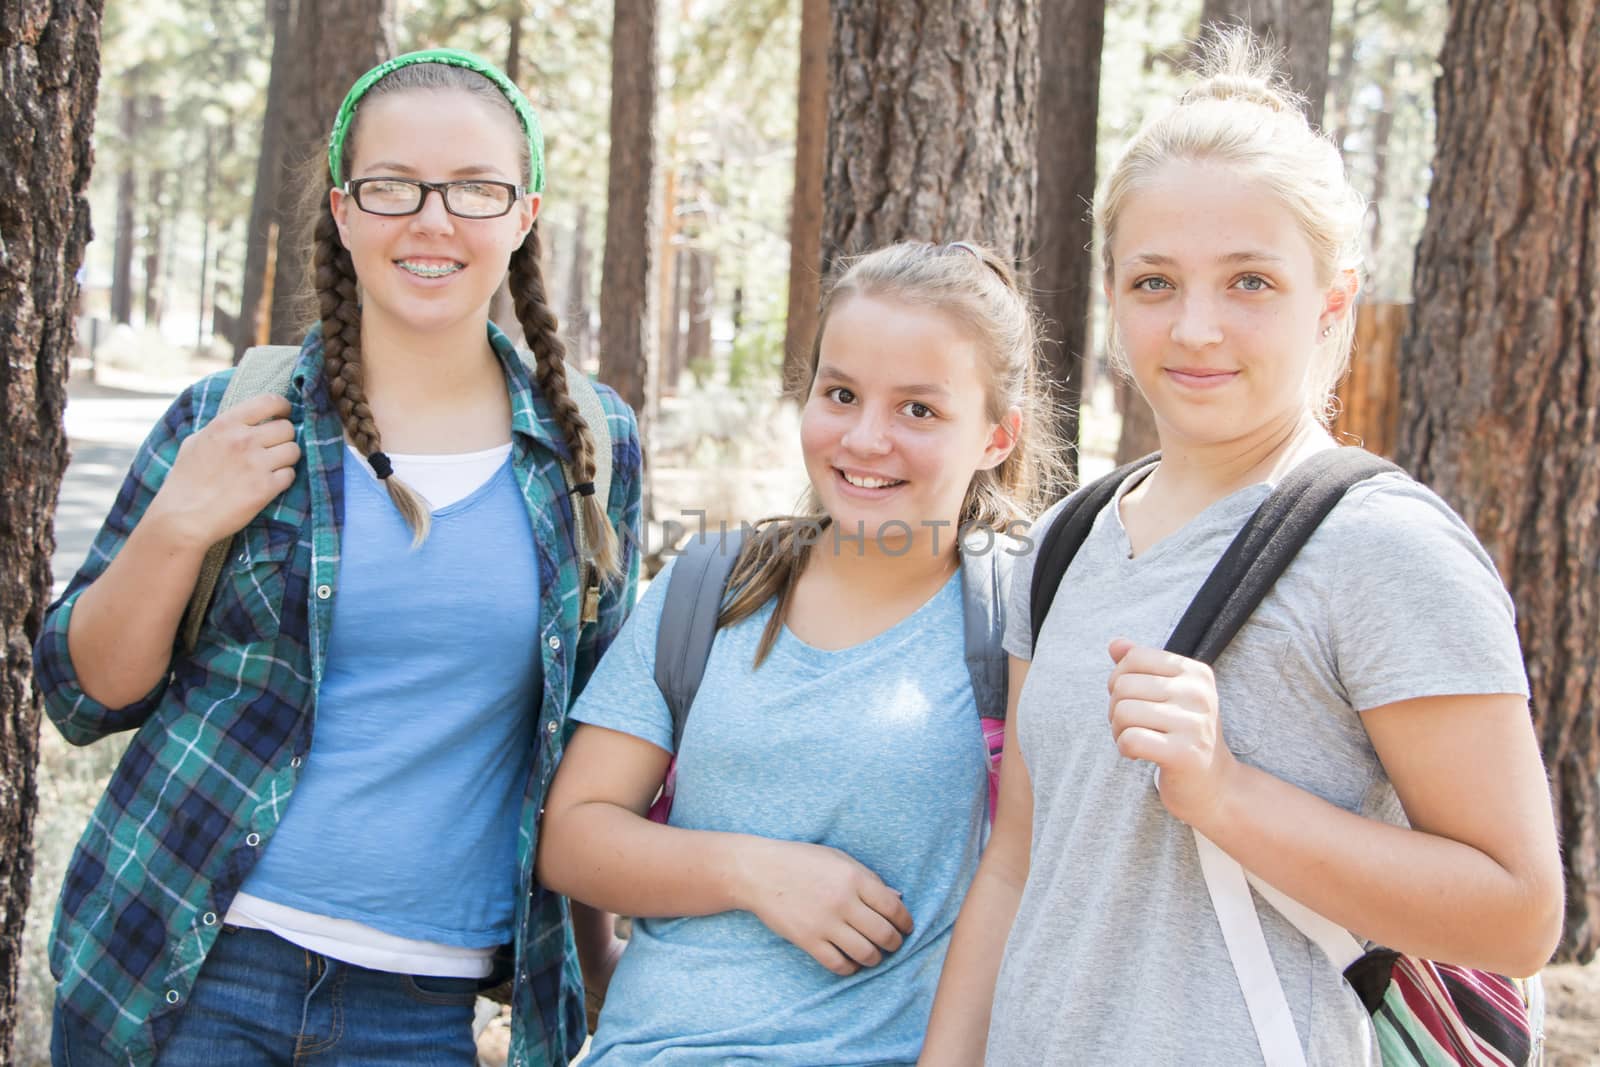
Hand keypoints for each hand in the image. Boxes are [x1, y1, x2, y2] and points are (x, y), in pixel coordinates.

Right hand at [147, 394, 299, 549]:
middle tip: (274, 448)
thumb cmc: (185, 481)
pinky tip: (269, 483)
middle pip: (287, 428)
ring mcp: (256, 464)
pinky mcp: (265, 488)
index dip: (283, 407)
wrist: (182, 518)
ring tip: (272, 466)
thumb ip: (221, 429)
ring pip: (294, 450)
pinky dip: (283, 479)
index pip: (270, 401)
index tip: (284, 414)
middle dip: (284, 438)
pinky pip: (290, 474)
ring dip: (286, 458)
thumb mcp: (195, 442)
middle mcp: (243, 440)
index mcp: (225, 425)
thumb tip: (244, 420)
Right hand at [738, 838, 913, 975]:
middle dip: (894, 943)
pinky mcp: (807, 940)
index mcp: (854, 877)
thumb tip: (898, 898)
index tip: (906, 928)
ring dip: (875, 958)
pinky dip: (851, 968)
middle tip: (893, 944)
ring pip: (865, 953)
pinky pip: (838, 964)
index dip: (905, 922)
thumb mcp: (838, 858)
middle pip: (884, 934)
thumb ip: (869, 878)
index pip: (893, 908)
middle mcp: (843, 901)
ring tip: (873, 954)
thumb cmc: (801, 860)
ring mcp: (824, 923)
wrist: (759, 871)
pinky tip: (851, 962)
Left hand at [1106, 638, 1237, 827]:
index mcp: (1196, 673)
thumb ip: (1141, 665)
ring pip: (1122, 712)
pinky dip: (1125, 748)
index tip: (1133, 701)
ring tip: (1137, 740)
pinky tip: (1140, 754)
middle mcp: (1199, 694)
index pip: (1134, 658)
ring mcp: (1195, 723)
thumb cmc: (1184, 735)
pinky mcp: (1184, 753)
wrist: (1215, 786)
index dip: (1119, 680)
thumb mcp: (1168, 694)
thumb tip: (1114, 643)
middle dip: (1115, 709)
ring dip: (1118, 731)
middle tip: (1133, 726)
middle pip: (1123, 686)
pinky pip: (1130, 740)